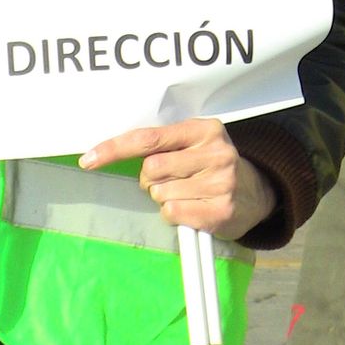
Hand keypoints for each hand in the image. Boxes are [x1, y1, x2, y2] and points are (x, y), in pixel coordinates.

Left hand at [80, 118, 273, 240]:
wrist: (256, 192)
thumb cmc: (212, 165)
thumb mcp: (195, 144)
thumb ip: (164, 144)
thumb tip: (112, 151)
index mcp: (203, 129)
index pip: (149, 138)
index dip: (115, 148)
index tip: (88, 159)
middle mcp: (214, 151)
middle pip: (151, 170)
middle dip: (150, 180)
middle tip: (169, 181)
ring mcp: (220, 181)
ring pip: (160, 195)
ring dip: (164, 199)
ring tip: (187, 194)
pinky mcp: (221, 210)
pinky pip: (173, 214)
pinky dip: (173, 215)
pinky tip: (192, 209)